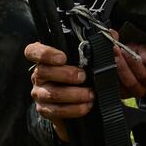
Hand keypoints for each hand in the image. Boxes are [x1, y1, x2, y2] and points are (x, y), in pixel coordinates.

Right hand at [24, 38, 145, 140]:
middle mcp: (38, 75)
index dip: (45, 53)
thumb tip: (112, 34)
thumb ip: (99, 46)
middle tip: (83, 77)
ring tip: (90, 94)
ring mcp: (40, 93)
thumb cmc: (82, 77)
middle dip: (66, 74)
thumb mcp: (90, 61)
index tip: (62, 57)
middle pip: (43, 72)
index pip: (33, 51)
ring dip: (73, 94)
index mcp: (45, 59)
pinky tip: (86, 106)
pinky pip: (57, 111)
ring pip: (52, 93)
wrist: (77, 105)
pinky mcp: (45, 110)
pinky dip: (74, 109)